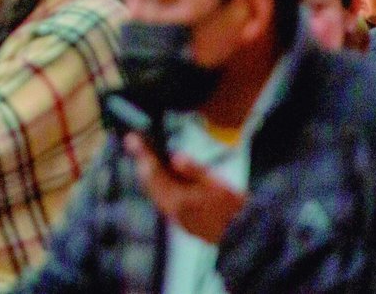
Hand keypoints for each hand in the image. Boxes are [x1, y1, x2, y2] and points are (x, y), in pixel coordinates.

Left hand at [126, 133, 245, 244]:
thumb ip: (194, 170)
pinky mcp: (182, 223)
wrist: (243, 238)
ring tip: (148, 156)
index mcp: (178, 200)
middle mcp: (172, 211)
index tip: (132, 138)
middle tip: (137, 143)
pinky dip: (160, 185)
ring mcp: (176, 218)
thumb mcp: (217, 184)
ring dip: (151, 174)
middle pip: (150, 182)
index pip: (153, 172)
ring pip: (155, 192)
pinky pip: (164, 200)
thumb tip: (176, 157)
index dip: (142, 153)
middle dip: (143, 162)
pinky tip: (166, 177)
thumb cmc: (233, 209)